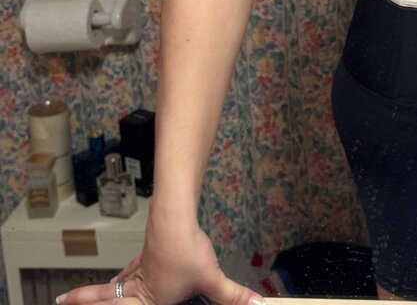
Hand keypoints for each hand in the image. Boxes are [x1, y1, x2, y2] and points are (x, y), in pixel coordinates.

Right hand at [56, 221, 260, 304]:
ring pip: (115, 285)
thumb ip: (232, 295)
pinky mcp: (145, 254)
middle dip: (86, 301)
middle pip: (108, 299)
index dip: (99, 302)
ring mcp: (138, 270)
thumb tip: (257, 304)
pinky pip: (127, 272)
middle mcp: (139, 288)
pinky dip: (120, 277)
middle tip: (62, 301)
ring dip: (99, 293)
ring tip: (79, 299)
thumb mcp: (211, 278)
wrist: (174, 218)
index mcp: (150, 300)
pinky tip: (121, 278)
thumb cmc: (188, 250)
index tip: (70, 302)